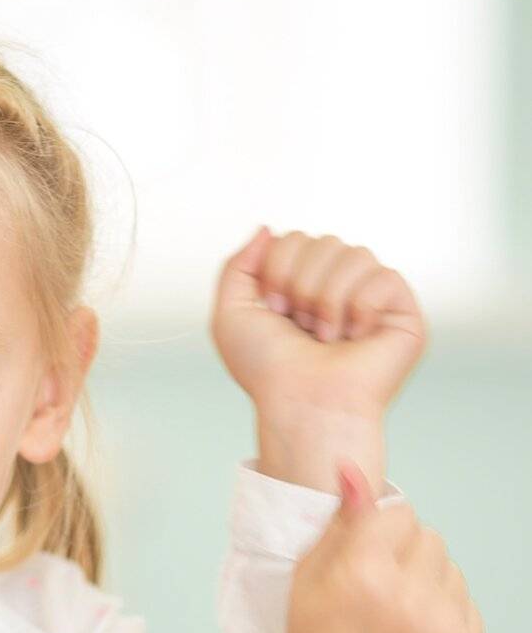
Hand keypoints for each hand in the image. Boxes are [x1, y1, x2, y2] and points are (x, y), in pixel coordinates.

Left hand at [209, 227, 428, 427]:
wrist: (300, 404)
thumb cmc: (268, 371)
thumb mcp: (230, 314)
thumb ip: (237, 266)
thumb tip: (267, 228)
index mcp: (304, 283)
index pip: (294, 238)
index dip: (277, 271)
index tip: (275, 312)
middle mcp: (340, 286)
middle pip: (324, 240)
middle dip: (302, 284)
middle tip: (301, 327)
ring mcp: (373, 298)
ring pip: (355, 253)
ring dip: (328, 299)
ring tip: (326, 337)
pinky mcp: (402, 312)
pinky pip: (385, 276)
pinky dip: (361, 308)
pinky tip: (356, 337)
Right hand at [279, 460, 484, 632]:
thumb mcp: (308, 577)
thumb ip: (339, 523)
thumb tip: (354, 470)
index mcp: (364, 575)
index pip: (399, 514)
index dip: (377, 534)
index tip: (362, 561)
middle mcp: (409, 599)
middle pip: (429, 537)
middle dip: (404, 555)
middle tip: (377, 592)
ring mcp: (444, 628)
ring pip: (450, 569)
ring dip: (426, 583)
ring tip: (394, 618)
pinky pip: (465, 603)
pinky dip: (442, 614)